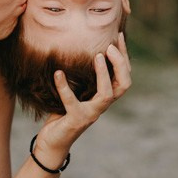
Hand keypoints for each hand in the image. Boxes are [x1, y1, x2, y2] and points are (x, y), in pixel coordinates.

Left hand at [34, 34, 131, 163]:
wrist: (53, 141)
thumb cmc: (64, 111)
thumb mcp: (77, 89)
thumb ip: (82, 73)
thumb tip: (81, 44)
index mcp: (104, 96)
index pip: (124, 75)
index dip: (124, 56)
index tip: (118, 36)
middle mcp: (102, 105)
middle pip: (123, 84)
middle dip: (120, 64)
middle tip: (110, 46)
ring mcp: (90, 113)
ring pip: (106, 94)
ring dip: (103, 74)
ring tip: (97, 56)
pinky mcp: (75, 119)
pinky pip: (72, 102)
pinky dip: (64, 86)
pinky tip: (58, 73)